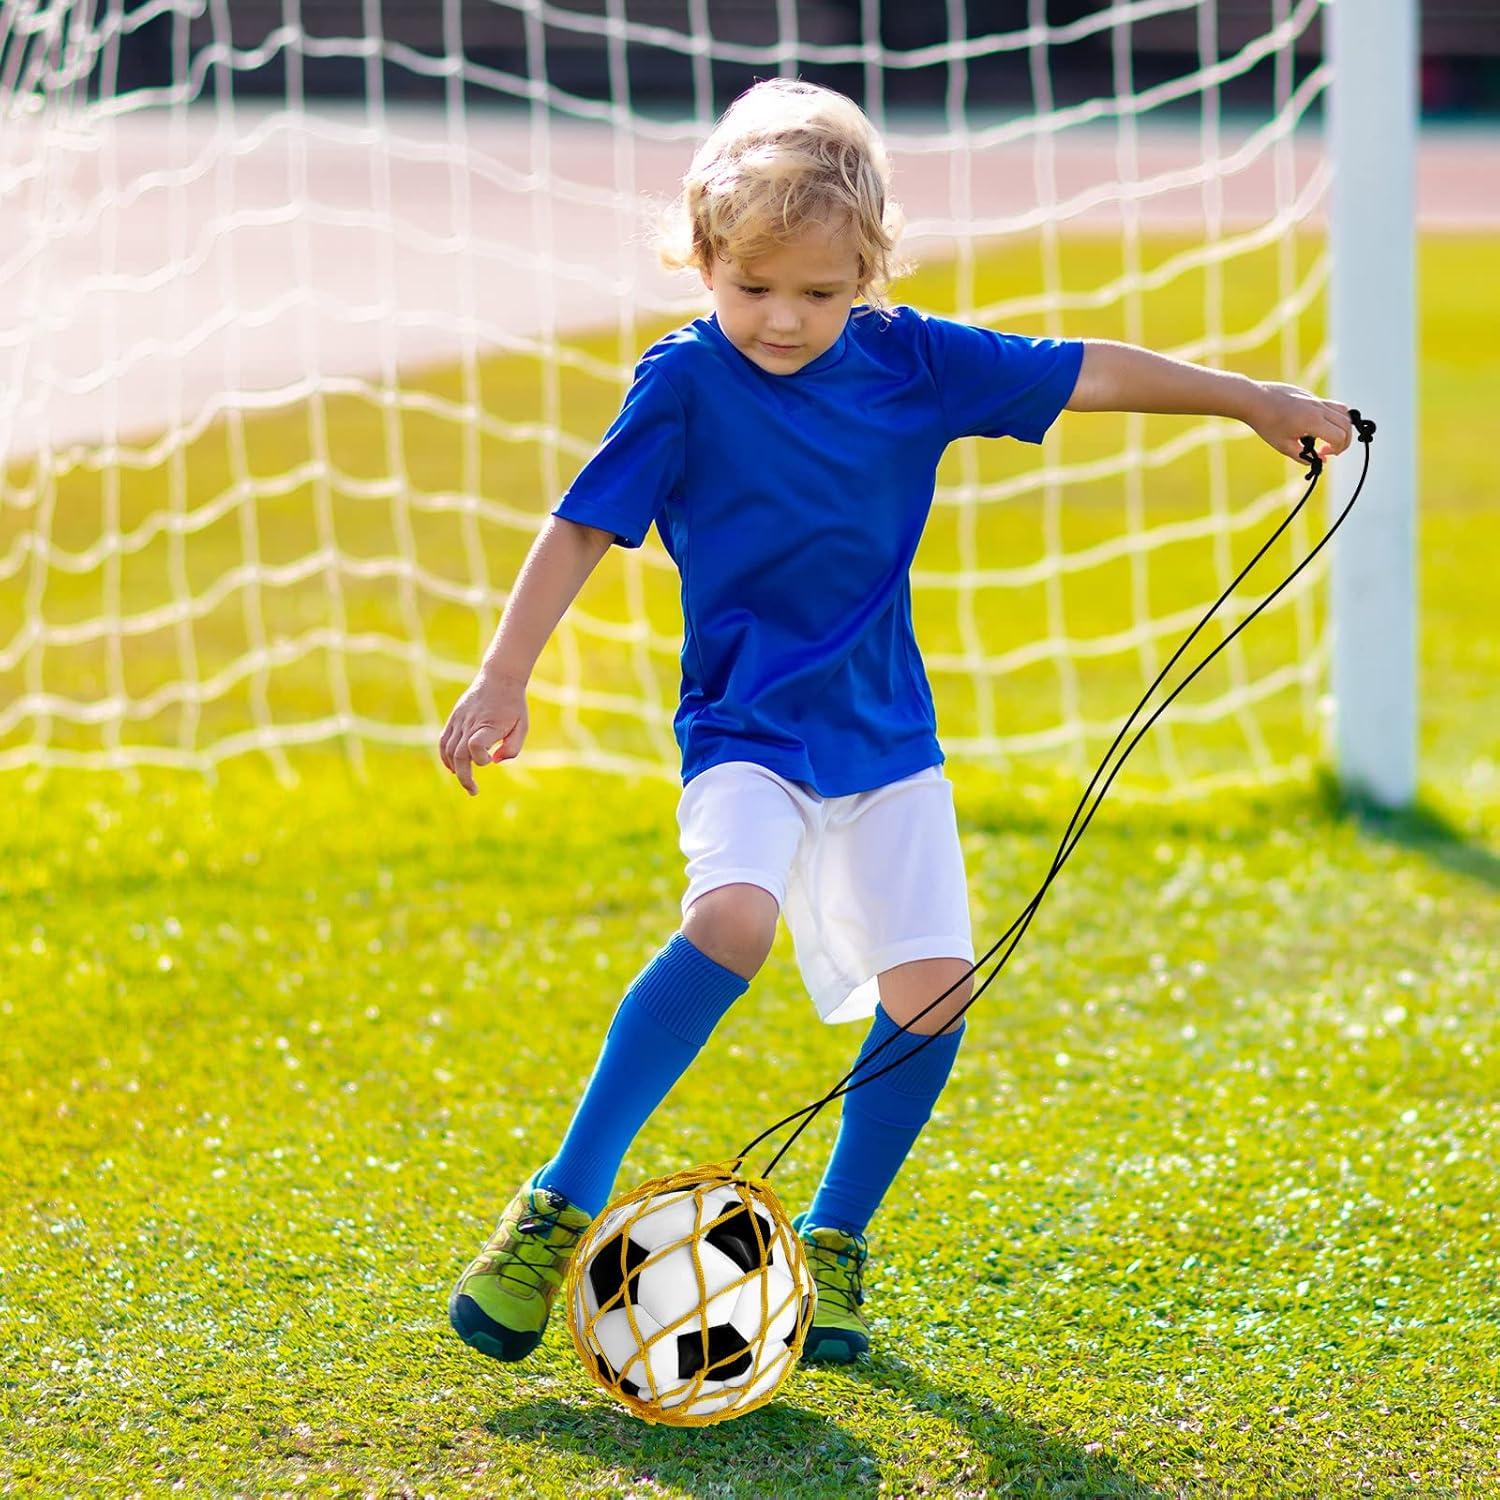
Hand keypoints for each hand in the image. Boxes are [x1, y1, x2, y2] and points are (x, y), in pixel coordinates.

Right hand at [439, 670, 527, 795]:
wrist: (499, 678)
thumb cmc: (513, 705)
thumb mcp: (522, 726)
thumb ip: (513, 748)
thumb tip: (495, 761)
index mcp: (488, 725)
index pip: (474, 745)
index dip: (479, 758)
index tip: (490, 760)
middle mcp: (471, 723)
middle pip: (458, 754)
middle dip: (465, 777)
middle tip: (473, 791)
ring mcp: (459, 720)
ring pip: (448, 750)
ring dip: (455, 769)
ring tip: (466, 782)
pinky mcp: (454, 718)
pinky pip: (444, 741)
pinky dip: (445, 757)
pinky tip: (453, 768)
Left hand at [1247, 381, 1354, 463]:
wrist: (1255, 400)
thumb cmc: (1266, 423)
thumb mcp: (1283, 446)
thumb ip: (1304, 456)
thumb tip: (1322, 461)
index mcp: (1313, 421)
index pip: (1340, 436)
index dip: (1336, 449)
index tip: (1322, 453)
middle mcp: (1319, 408)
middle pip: (1347, 425)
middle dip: (1343, 441)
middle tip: (1328, 450)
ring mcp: (1317, 399)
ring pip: (1344, 412)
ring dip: (1343, 428)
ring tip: (1329, 437)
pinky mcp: (1313, 395)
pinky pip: (1334, 405)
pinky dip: (1336, 417)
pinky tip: (1320, 426)